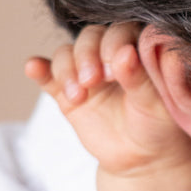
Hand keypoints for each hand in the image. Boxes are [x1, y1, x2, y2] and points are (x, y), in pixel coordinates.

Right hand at [25, 23, 190, 176]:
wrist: (142, 158)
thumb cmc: (156, 126)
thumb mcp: (153, 106)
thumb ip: (139, 79)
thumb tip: (125, 53)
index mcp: (134, 50)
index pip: (119, 32)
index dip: (112, 45)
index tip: (114, 69)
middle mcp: (107, 54)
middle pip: (88, 38)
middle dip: (87, 56)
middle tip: (93, 81)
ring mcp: (84, 71)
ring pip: (67, 54)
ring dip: (67, 70)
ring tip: (77, 96)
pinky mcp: (65, 91)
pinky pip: (48, 75)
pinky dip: (39, 69)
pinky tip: (33, 67)